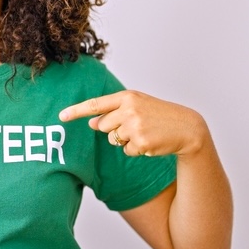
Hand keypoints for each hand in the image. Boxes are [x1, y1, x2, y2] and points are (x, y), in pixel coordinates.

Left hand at [58, 90, 207, 157]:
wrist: (187, 127)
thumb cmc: (159, 115)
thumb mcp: (138, 106)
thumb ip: (114, 112)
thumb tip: (92, 123)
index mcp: (127, 97)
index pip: (96, 104)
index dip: (76, 111)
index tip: (61, 116)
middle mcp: (129, 110)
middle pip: (103, 126)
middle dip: (113, 130)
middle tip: (135, 126)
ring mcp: (135, 126)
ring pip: (113, 140)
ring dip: (125, 140)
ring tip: (144, 133)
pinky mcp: (141, 143)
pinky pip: (126, 151)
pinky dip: (136, 150)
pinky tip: (150, 142)